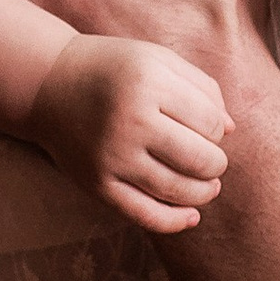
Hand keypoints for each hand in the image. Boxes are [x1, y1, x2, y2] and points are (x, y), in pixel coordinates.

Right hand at [29, 33, 230, 235]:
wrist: (48, 85)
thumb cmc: (112, 69)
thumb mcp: (157, 59)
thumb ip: (201, 86)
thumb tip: (231, 130)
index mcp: (149, 83)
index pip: (210, 121)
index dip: (219, 129)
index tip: (210, 127)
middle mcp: (130, 121)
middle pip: (199, 158)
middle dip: (217, 163)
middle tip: (214, 160)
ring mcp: (112, 157)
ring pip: (177, 189)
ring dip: (203, 192)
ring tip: (209, 185)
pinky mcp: (97, 184)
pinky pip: (144, 214)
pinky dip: (174, 221)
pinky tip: (192, 217)